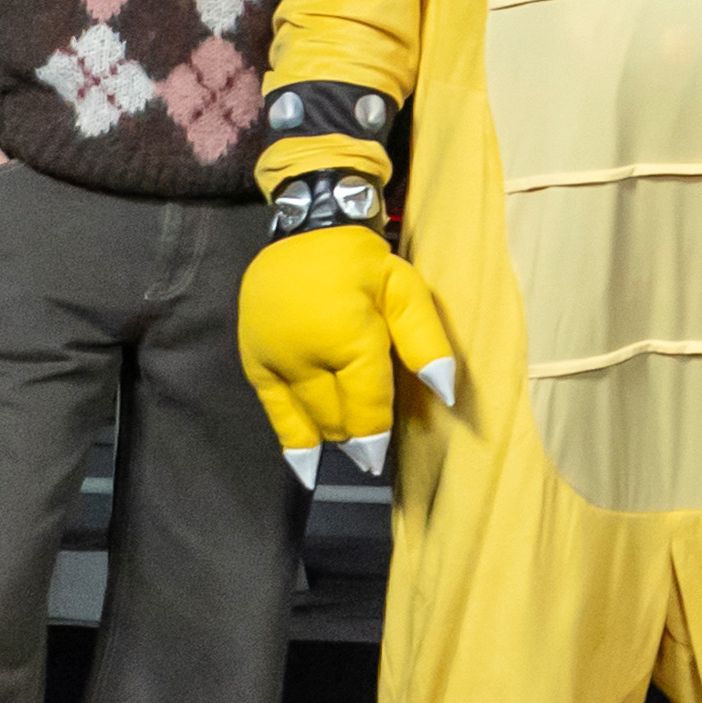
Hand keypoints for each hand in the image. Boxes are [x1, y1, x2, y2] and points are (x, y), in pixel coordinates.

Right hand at [237, 226, 452, 488]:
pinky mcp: (255, 363)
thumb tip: (446, 394)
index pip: (366, 407)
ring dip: (331, 436)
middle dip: (356, 436)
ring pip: (308, 420)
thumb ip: (426, 345)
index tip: (382, 457)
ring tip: (348, 448)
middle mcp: (306, 357)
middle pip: (336, 418)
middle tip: (372, 450)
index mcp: (349, 340)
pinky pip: (274, 413)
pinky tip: (305, 468)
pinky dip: (293, 442)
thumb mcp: (408, 293)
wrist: (308, 235)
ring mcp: (275, 362)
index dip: (378, 435)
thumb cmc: (365, 265)